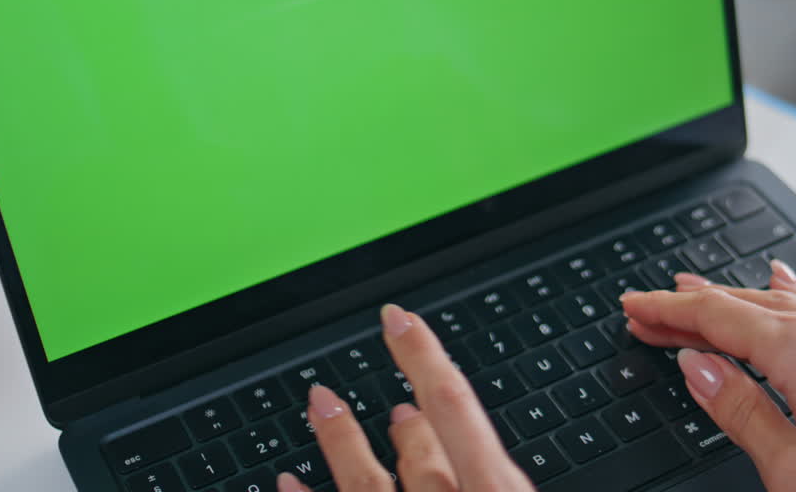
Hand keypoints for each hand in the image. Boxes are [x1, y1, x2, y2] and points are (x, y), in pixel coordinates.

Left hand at [277, 304, 535, 491]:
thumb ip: (510, 481)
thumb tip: (505, 466)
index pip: (455, 408)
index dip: (424, 356)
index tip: (400, 320)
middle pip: (422, 449)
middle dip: (411, 415)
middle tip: (400, 398)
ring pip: (367, 483)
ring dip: (339, 439)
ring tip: (320, 403)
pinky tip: (286, 480)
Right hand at [621, 261, 795, 491]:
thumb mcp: (794, 469)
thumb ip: (741, 409)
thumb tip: (698, 366)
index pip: (717, 319)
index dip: (668, 312)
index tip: (634, 309)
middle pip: (745, 305)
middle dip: (692, 306)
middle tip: (649, 311)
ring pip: (782, 305)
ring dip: (733, 302)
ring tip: (697, 294)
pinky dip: (787, 296)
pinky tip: (784, 285)